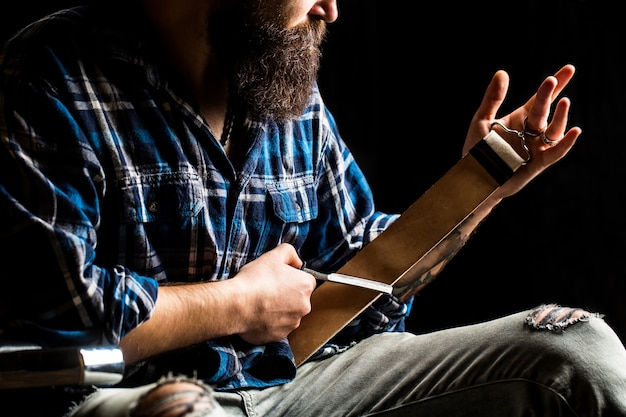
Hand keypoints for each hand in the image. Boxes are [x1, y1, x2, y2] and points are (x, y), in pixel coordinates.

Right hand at [232, 243, 315, 344]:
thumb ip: (289, 252)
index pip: (305, 280)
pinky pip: (277, 327)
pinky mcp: (279, 336)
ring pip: (288, 314)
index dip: (291, 278)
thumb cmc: (255, 280)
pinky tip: (258, 314)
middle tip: (268, 290)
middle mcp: (304, 307)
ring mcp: (292, 323)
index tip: (278, 278)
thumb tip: (297, 262)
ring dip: (278, 309)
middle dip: (286, 294)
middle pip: (298, 298)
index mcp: (305, 286)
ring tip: (261, 302)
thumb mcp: (273, 256)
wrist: (236, 305)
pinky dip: (270, 322)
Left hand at [462, 64, 581, 198]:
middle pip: (544, 111)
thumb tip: (502, 72)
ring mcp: (536, 147)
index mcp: (520, 119)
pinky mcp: (537, 163)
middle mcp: (532, 131)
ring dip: (560, 117)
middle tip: (552, 80)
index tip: (569, 69)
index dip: (556, 84)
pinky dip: (565, 143)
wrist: (474, 178)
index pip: (540, 99)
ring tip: (564, 102)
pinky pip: (555, 153)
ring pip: (554, 130)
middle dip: (550, 95)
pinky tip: (575, 131)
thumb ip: (492, 98)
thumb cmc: (477, 151)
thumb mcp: (482, 121)